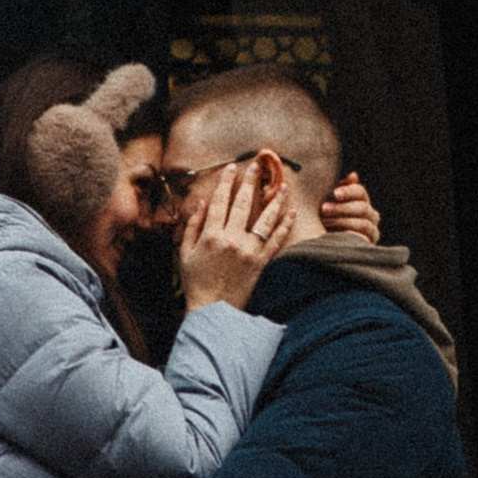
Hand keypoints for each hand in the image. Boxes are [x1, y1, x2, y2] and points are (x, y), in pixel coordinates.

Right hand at [178, 157, 294, 309]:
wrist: (214, 310)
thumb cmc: (196, 282)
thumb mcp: (185, 253)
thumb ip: (193, 226)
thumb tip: (202, 203)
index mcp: (211, 235)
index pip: (220, 201)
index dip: (226, 182)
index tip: (232, 168)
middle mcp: (231, 239)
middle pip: (243, 204)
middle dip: (250, 183)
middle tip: (257, 167)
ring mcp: (248, 251)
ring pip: (264, 220)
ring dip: (275, 200)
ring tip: (283, 186)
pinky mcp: (261, 263)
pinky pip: (276, 241)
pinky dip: (284, 227)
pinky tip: (292, 214)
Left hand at [323, 171, 382, 241]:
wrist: (321, 241)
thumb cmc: (325, 217)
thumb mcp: (329, 200)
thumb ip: (340, 188)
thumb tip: (354, 175)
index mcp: (361, 201)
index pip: (360, 192)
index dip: (349, 191)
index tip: (335, 192)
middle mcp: (370, 215)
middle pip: (363, 207)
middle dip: (342, 208)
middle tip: (324, 209)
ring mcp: (372, 231)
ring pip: (363, 223)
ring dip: (342, 222)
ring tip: (324, 222)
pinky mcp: (368, 244)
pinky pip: (363, 238)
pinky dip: (348, 235)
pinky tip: (334, 234)